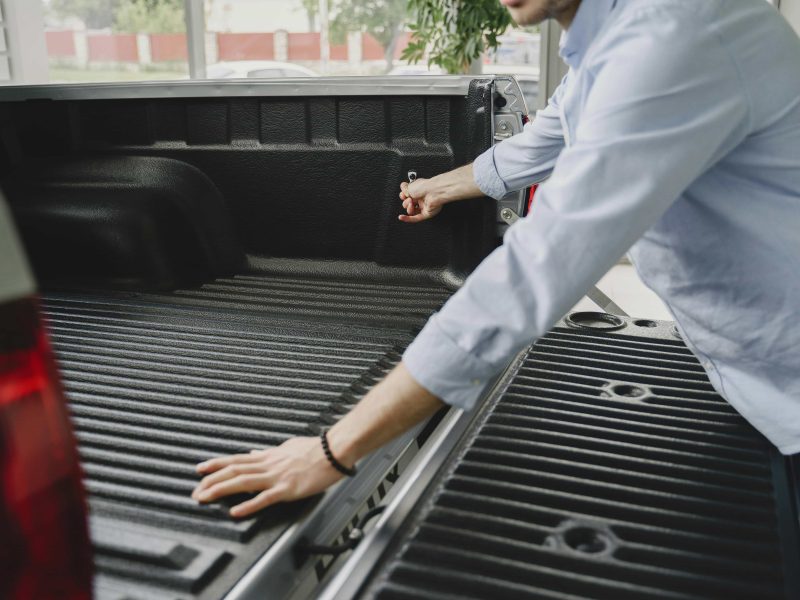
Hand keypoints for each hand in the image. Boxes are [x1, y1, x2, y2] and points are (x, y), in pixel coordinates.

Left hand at [192, 436, 343, 517]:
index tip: (200, 469)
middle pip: (234, 471)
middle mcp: (269, 465)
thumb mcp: (287, 446)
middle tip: (195, 491)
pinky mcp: (288, 489)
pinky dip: (248, 505)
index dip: (216, 464)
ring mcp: (277, 477)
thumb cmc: (315, 448)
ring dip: (221, 489)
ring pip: (243, 482)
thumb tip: (255, 452)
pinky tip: (236, 511)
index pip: (237, 459)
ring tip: (205, 497)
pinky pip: (265, 498)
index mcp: (269, 456)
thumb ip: (270, 452)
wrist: (334, 450)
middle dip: (212, 481)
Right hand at [399, 178, 443, 222]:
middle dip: (406, 202)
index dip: (403, 196)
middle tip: (409, 199)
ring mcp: (424, 206)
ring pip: (412, 212)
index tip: (403, 195)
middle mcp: (421, 198)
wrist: (433, 192)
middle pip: (408, 204)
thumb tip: (402, 192)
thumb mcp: (410, 185)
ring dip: (408, 209)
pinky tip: (402, 217)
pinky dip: (408, 219)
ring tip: (411, 205)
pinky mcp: (427, 213)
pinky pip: (416, 218)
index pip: (407, 196)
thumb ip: (404, 188)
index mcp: (418, 190)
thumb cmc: (425, 187)